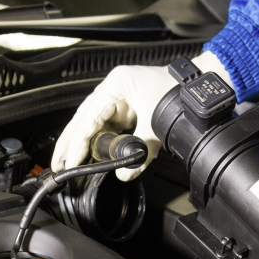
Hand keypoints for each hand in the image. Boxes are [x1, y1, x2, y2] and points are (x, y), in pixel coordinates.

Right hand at [51, 52, 231, 180]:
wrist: (200, 90)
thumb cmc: (179, 96)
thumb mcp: (156, 126)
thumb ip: (139, 153)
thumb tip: (124, 174)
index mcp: (116, 84)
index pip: (89, 118)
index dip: (78, 142)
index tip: (70, 160)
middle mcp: (113, 88)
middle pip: (84, 118)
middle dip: (71, 142)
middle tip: (58, 163)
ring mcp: (119, 97)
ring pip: (93, 123)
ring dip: (83, 143)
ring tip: (70, 162)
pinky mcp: (127, 107)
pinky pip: (108, 125)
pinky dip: (100, 140)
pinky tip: (91, 154)